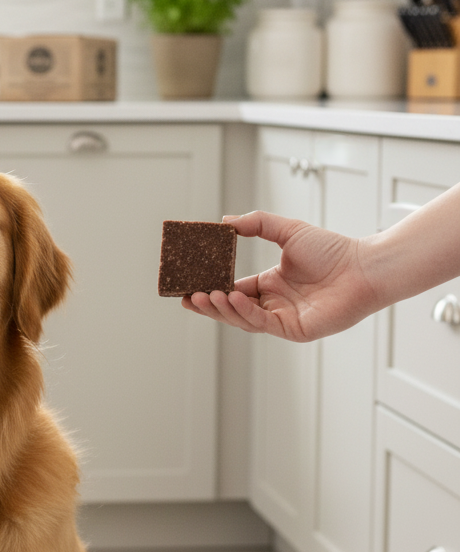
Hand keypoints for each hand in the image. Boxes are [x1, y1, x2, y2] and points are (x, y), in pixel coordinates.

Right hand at [180, 211, 380, 342]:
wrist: (364, 267)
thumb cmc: (334, 250)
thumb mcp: (288, 230)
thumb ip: (257, 224)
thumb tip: (226, 221)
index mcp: (270, 284)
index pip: (231, 290)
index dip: (210, 288)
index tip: (188, 284)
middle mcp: (273, 304)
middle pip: (231, 308)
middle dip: (207, 304)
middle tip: (187, 296)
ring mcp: (282, 319)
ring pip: (241, 318)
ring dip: (220, 308)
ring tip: (204, 295)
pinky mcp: (293, 330)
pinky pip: (261, 322)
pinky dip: (243, 312)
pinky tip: (230, 297)